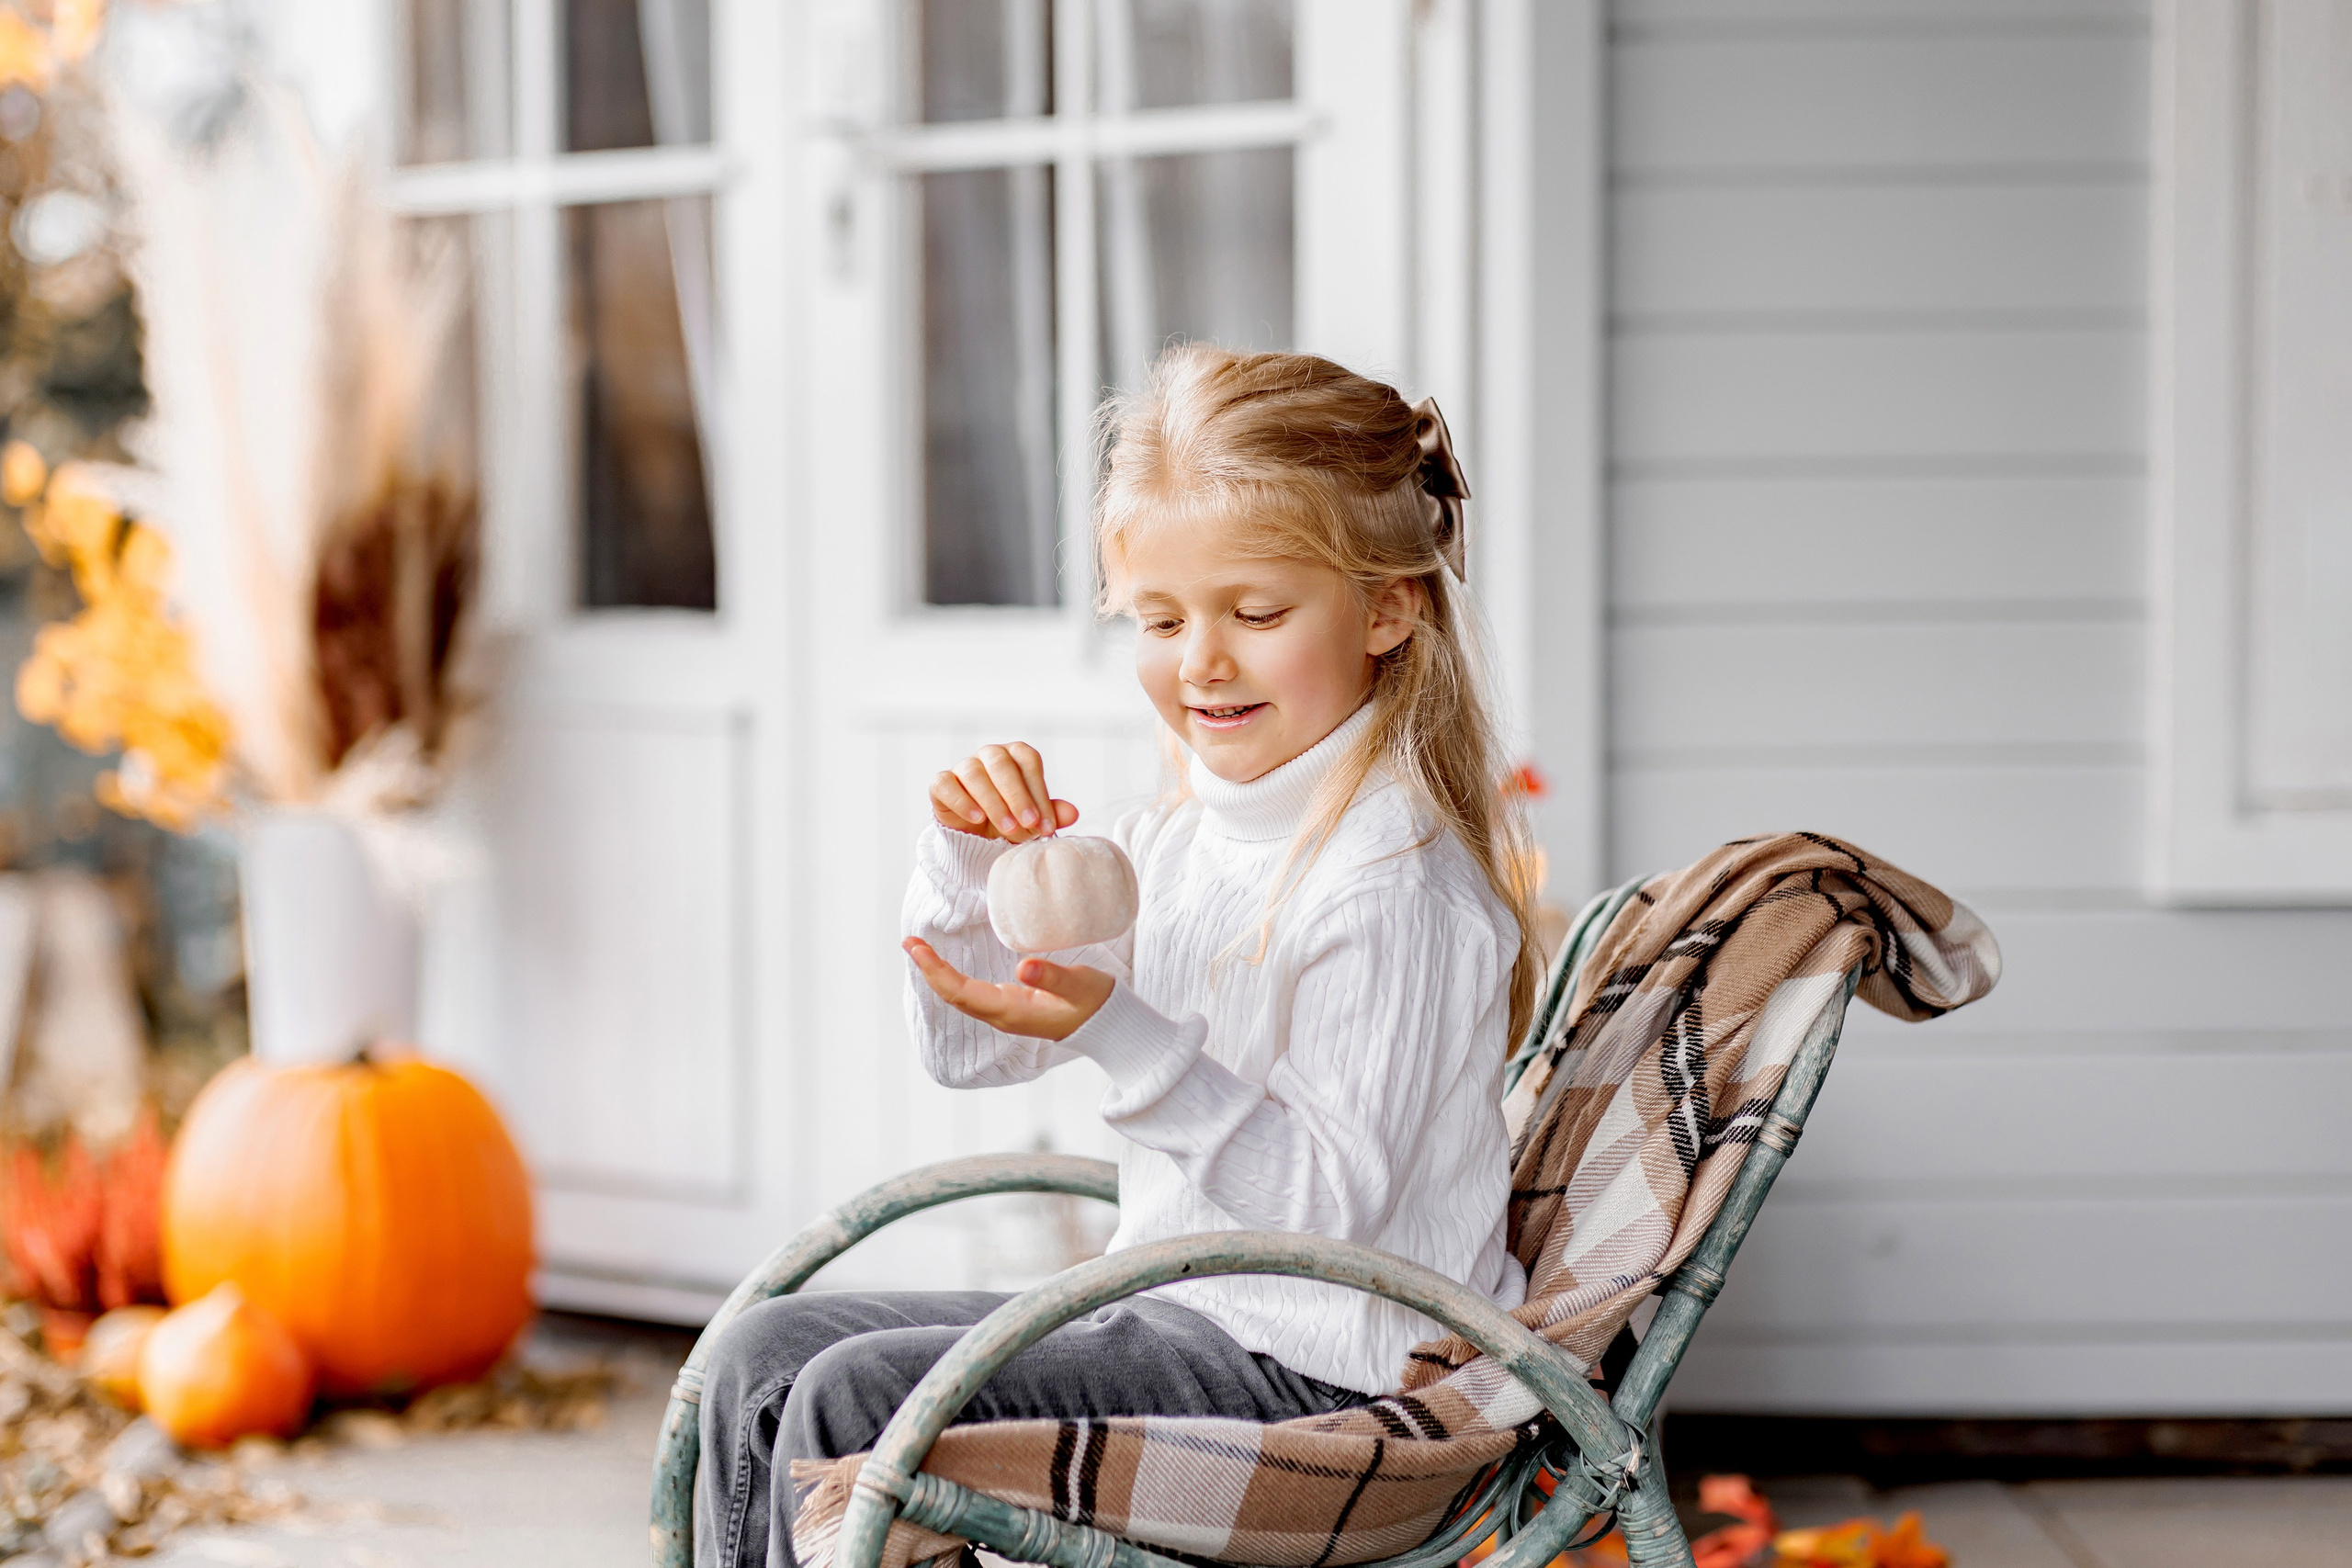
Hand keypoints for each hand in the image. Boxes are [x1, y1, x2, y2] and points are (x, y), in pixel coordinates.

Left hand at [903, 939, 1113, 1039]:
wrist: (1108, 1025)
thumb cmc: (1095, 1003)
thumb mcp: (1078, 985)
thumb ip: (1052, 976)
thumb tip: (1023, 966)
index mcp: (1011, 1010)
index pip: (961, 991)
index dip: (936, 970)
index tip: (916, 947)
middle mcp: (1002, 1015)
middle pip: (954, 995)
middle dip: (929, 969)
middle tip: (909, 941)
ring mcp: (1006, 1012)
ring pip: (961, 995)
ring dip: (938, 973)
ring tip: (920, 949)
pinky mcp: (1012, 1006)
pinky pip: (972, 993)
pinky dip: (954, 978)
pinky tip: (948, 965)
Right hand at [931, 741, 1077, 842]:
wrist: (977, 837)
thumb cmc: (1011, 819)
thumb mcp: (1033, 819)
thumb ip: (1051, 814)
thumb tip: (1073, 813)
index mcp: (1016, 756)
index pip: (1029, 763)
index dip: (1039, 792)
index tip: (1046, 824)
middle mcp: (990, 755)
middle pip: (1002, 765)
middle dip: (1017, 796)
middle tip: (1028, 824)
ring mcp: (963, 767)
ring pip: (975, 774)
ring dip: (993, 802)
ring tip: (1006, 828)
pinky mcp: (941, 783)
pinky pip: (946, 784)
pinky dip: (962, 801)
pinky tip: (977, 819)